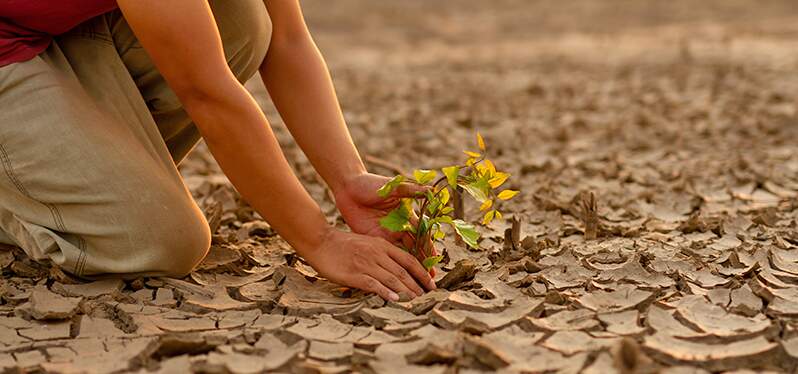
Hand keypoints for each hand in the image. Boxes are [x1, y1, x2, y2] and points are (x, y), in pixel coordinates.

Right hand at [303, 228, 435, 300]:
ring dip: (406, 292)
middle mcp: (377, 253)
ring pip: (392, 279)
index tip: (432, 284)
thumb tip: (397, 269)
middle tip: (427, 297)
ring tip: (416, 301)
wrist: (321, 242)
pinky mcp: (355, 274)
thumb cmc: (343, 244)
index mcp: (382, 245)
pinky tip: (395, 300)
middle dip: (417, 286)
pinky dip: (386, 292)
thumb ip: (382, 254)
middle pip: (403, 272)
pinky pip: (374, 284)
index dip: (422, 273)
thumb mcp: (368, 243)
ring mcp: (366, 264)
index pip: (409, 260)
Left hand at [334, 172, 436, 272]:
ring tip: (415, 283)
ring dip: (407, 269)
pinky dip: (389, 266)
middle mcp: (398, 227)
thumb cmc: (371, 184)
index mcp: (406, 216)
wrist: (348, 187)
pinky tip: (394, 278)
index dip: (428, 247)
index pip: (420, 234)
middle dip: (421, 264)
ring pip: (400, 255)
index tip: (434, 260)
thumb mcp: (392, 187)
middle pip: (413, 248)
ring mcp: (385, 234)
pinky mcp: (372, 239)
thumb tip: (432, 190)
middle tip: (429, 280)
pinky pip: (383, 255)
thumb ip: (411, 190)